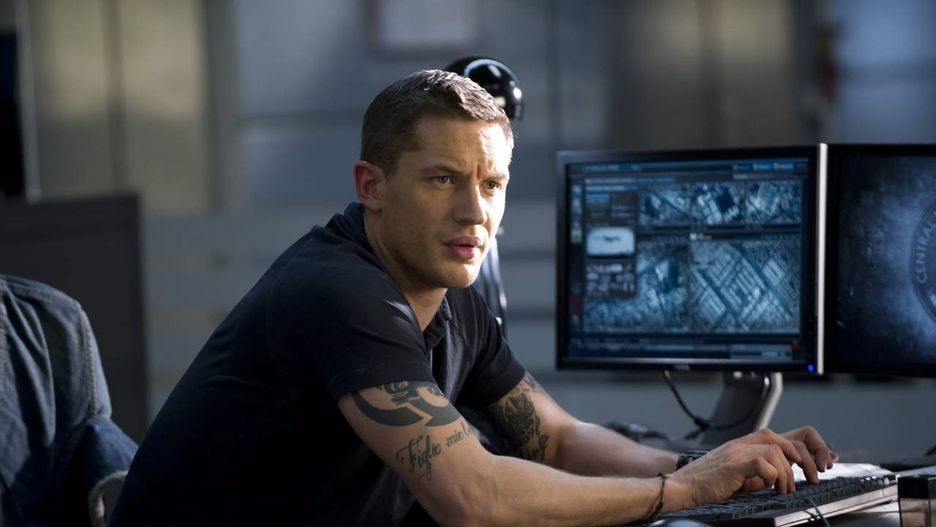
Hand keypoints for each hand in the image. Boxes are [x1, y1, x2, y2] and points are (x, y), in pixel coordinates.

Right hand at [669, 427, 834, 508]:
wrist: (682, 488)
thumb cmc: (708, 486)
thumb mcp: (739, 477)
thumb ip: (760, 472)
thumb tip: (786, 477)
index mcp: (745, 445)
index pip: (781, 436)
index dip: (804, 449)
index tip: (819, 465)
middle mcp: (742, 443)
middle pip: (783, 439)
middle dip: (805, 459)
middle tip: (812, 478)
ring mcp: (737, 450)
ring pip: (776, 450)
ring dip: (787, 473)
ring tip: (784, 490)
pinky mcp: (733, 462)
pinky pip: (763, 462)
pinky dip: (772, 476)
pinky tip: (769, 488)